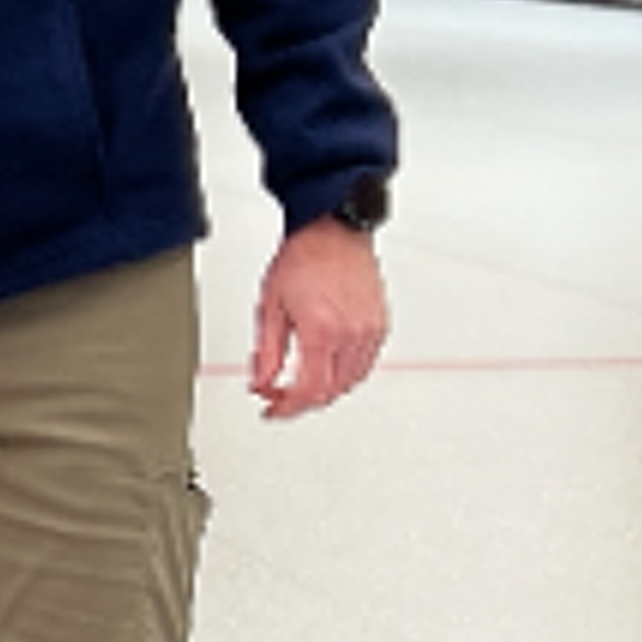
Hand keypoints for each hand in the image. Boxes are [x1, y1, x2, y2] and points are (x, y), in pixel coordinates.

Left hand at [251, 218, 387, 418]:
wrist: (332, 231)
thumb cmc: (302, 258)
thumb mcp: (270, 307)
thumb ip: (267, 352)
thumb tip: (261, 383)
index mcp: (322, 331)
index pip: (309, 391)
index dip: (287, 408)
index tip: (272, 410)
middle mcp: (352, 334)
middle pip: (330, 392)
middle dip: (301, 402)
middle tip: (278, 396)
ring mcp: (370, 330)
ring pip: (350, 382)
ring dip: (323, 391)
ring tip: (298, 383)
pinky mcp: (380, 325)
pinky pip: (364, 365)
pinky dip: (344, 375)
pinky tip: (324, 368)